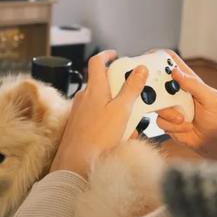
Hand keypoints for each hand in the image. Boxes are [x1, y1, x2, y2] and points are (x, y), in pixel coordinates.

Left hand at [50, 50, 147, 178]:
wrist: (76, 161)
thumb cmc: (98, 136)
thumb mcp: (122, 110)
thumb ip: (131, 88)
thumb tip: (140, 69)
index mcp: (94, 88)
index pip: (97, 62)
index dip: (106, 55)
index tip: (115, 55)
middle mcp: (84, 96)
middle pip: (101, 82)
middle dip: (117, 86)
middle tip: (131, 92)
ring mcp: (80, 109)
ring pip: (100, 100)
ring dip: (114, 105)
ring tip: (128, 120)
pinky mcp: (79, 123)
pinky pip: (96, 115)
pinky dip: (108, 118)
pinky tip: (118, 134)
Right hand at [156, 50, 216, 159]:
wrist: (213, 142)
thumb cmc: (216, 118)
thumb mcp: (210, 98)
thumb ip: (194, 84)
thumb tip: (175, 71)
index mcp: (187, 80)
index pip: (169, 61)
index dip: (158, 56)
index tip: (148, 60)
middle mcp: (174, 90)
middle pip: (155, 81)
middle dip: (153, 88)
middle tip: (161, 96)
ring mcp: (168, 105)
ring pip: (155, 103)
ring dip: (169, 113)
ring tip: (183, 118)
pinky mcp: (165, 119)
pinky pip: (159, 120)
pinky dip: (172, 125)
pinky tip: (184, 127)